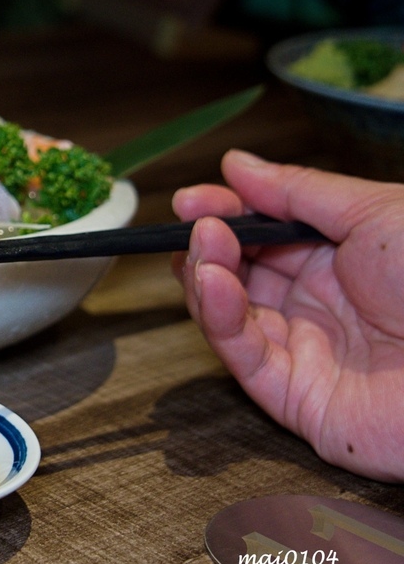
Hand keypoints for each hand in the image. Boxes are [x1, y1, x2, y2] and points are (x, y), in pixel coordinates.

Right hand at [172, 150, 403, 481]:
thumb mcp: (373, 213)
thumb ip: (298, 190)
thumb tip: (237, 165)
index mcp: (340, 258)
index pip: (262, 234)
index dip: (225, 214)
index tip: (190, 200)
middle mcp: (317, 304)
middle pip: (239, 272)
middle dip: (208, 244)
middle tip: (193, 223)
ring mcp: (304, 351)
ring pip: (231, 314)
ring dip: (206, 277)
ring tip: (202, 248)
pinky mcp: (294, 397)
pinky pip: (243, 356)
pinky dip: (217, 318)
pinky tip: (210, 283)